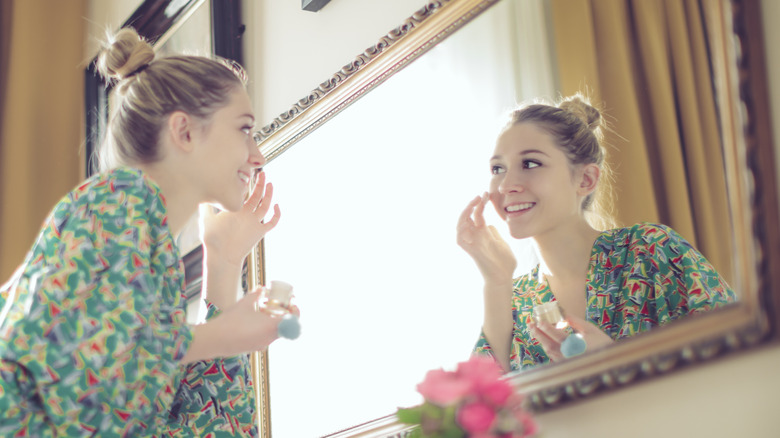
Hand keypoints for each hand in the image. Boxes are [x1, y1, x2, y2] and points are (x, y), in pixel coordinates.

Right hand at [182, 290, 300, 362]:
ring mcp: (262, 345)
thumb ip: (256, 295)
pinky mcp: (254, 348)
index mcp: (272, 327)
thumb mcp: (245, 304)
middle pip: (285, 326)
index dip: (296, 312)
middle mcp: (270, 339)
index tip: (291, 304)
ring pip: (275, 332)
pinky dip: (264, 328)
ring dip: (273, 321)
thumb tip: (262, 288)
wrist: (214, 340)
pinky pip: (265, 337)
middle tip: (279, 304)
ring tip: (264, 310)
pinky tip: (254, 321)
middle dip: (283, 314)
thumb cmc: (231, 321)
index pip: (293, 321)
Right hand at [200, 171, 280, 266]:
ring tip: (270, 184)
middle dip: (261, 182)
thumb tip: (200, 196)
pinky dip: (277, 213)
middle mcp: (248, 214)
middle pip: (258, 194)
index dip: (248, 181)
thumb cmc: (213, 240)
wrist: (223, 258)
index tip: (248, 174)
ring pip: (266, 205)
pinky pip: (273, 221)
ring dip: (269, 194)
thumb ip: (205, 207)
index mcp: (236, 208)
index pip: (245, 190)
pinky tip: (277, 206)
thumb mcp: (205, 220)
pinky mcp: (261, 232)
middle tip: (262, 174)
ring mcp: (256, 223)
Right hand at [456, 192, 516, 282]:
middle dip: (473, 204)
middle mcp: (475, 236)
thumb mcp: (502, 242)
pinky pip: (459, 238)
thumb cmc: (505, 263)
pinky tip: (467, 219)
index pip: (478, 215)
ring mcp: (472, 243)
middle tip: (480, 195)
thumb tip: (488, 224)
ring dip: (465, 213)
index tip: (487, 194)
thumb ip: (494, 233)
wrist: (504, 278)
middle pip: (468, 216)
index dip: (480, 204)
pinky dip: (460, 229)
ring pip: (460, 225)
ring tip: (473, 203)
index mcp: (483, 233)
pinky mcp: (471, 251)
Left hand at [528, 315, 613, 361]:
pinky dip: (548, 348)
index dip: (546, 328)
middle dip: (538, 334)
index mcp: (576, 346)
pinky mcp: (567, 366)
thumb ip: (575, 322)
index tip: (539, 321)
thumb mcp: (591, 330)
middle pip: (549, 345)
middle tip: (530, 325)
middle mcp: (569, 355)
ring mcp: (567, 362)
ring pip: (549, 352)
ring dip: (541, 341)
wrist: (610, 363)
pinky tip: (545, 341)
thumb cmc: (602, 344)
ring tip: (535, 330)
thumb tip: (562, 314)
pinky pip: (553, 356)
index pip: (557, 336)